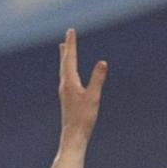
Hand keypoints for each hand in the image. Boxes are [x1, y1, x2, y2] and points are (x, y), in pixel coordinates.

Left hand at [57, 29, 106, 143]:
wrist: (73, 136)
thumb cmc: (83, 118)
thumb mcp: (93, 97)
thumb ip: (98, 79)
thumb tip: (102, 62)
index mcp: (70, 82)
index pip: (70, 58)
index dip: (71, 44)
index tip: (71, 31)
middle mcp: (64, 85)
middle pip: (65, 62)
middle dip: (67, 48)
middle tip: (67, 36)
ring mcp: (64, 92)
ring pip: (64, 69)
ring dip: (65, 58)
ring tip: (63, 49)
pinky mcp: (66, 98)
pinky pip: (65, 77)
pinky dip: (66, 69)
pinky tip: (68, 73)